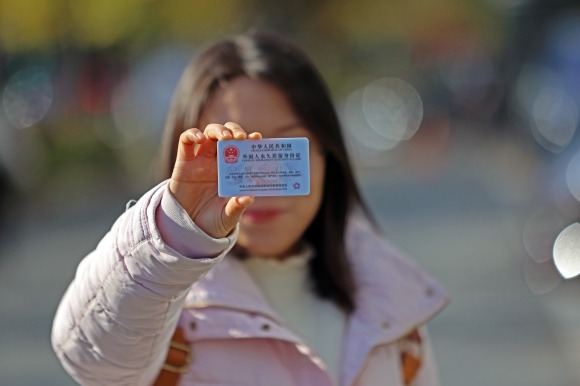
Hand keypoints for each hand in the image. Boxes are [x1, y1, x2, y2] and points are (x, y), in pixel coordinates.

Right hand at [169, 122, 261, 238]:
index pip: (243, 148)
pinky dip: (192, 134)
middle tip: (241, 137)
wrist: (189, 229)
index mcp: (233, 171)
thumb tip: (249, 197)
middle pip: (227, 135)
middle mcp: (218, 161)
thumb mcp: (227, 217)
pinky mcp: (184, 162)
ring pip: (209, 133)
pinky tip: (200, 138)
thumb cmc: (212, 221)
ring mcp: (201, 160)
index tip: (257, 138)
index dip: (250, 140)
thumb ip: (237, 208)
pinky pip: (186, 141)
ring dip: (218, 130)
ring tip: (226, 137)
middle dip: (234, 130)